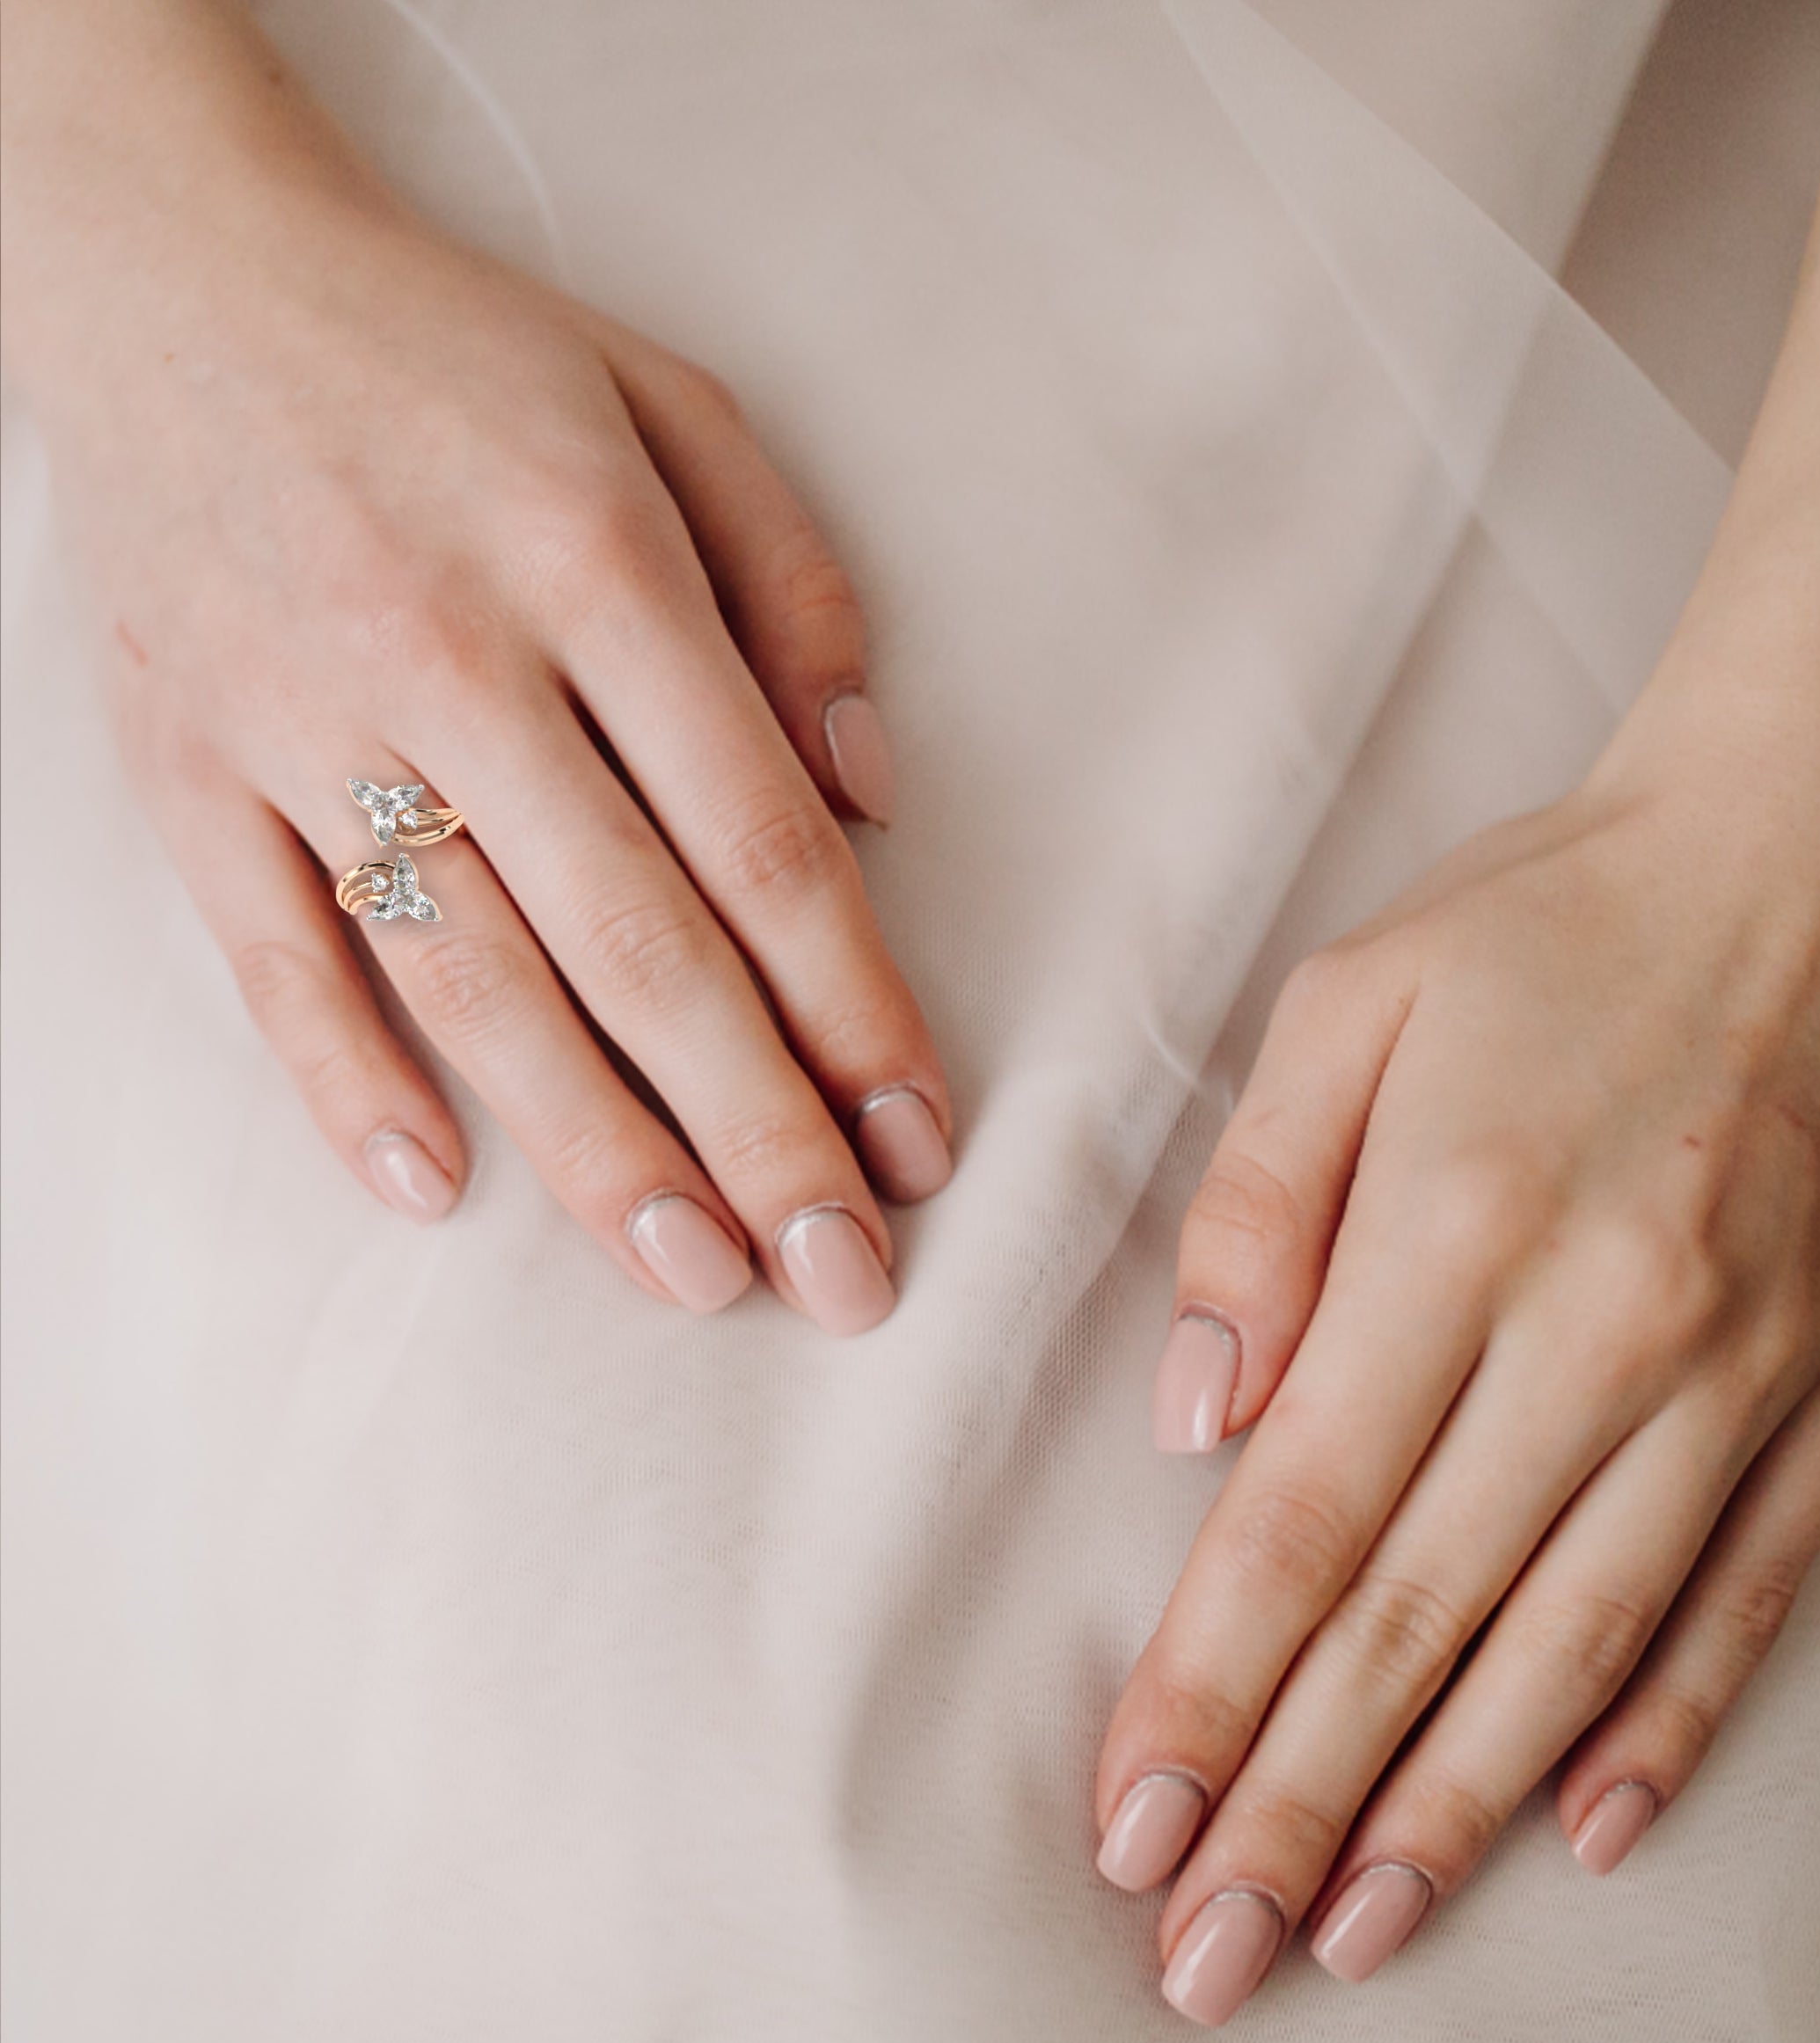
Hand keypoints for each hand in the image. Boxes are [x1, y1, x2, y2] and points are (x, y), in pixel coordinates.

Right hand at [18, 62, 948, 1328]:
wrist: (177, 265)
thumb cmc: (464, 359)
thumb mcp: (676, 406)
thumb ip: (800, 591)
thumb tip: (877, 797)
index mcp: (599, 562)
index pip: (762, 843)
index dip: (854, 1009)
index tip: (921, 1139)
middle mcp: (455, 654)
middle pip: (639, 946)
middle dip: (757, 1130)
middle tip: (844, 1277)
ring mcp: (303, 717)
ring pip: (472, 981)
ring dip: (592, 1149)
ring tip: (695, 1278)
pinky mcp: (182, 762)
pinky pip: (266, 951)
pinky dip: (343, 1079)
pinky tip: (436, 1192)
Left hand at [1092, 682, 1819, 2022]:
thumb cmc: (1559, 914)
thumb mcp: (1351, 1004)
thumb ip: (1253, 1214)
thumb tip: (1199, 1419)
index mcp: (1460, 1226)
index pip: (1307, 1515)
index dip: (1211, 1684)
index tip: (1135, 1821)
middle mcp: (1610, 1324)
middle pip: (1425, 1618)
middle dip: (1299, 1800)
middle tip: (1210, 1953)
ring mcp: (1747, 1371)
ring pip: (1581, 1642)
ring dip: (1459, 1806)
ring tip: (1362, 1928)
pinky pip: (1748, 1592)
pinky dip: (1668, 1724)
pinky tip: (1589, 1829)